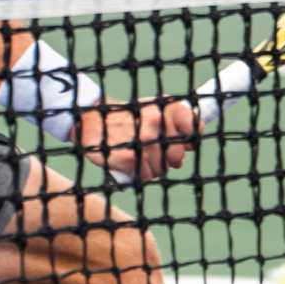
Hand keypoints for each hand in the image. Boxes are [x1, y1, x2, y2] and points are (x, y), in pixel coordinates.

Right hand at [74, 98, 198, 185]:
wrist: (88, 121)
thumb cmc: (125, 117)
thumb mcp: (150, 109)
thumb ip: (175, 121)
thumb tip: (195, 136)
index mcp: (161, 107)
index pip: (191, 126)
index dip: (191, 138)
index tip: (187, 142)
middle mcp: (154, 122)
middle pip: (178, 156)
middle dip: (170, 159)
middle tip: (156, 153)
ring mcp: (142, 141)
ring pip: (162, 169)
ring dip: (153, 167)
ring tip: (138, 156)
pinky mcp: (130, 158)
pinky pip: (147, 176)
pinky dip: (141, 174)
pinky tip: (130, 163)